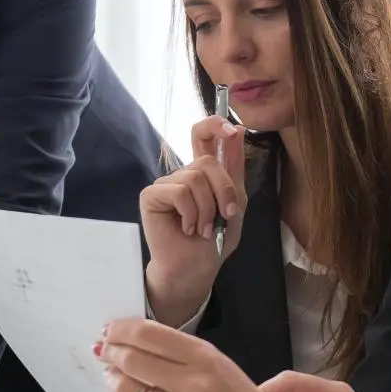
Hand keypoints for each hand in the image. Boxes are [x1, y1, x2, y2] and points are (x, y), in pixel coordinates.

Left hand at [96, 318, 291, 391]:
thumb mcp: (217, 363)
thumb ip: (178, 352)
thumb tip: (134, 343)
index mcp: (203, 359)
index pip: (149, 335)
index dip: (122, 330)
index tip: (111, 329)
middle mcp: (188, 384)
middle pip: (131, 360)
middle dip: (111, 351)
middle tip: (104, 349)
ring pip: (127, 390)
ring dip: (114, 378)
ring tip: (113, 374)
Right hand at [140, 118, 248, 324]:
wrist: (197, 267)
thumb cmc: (215, 239)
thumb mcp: (236, 201)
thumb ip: (234, 167)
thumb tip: (239, 129)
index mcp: (203, 172)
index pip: (203, 134)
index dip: (215, 124)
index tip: (232, 130)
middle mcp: (183, 174)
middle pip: (206, 161)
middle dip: (223, 191)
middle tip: (224, 216)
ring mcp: (166, 183)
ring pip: (195, 178)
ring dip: (208, 209)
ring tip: (203, 228)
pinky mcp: (151, 195)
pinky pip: (180, 192)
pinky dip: (191, 214)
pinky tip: (187, 229)